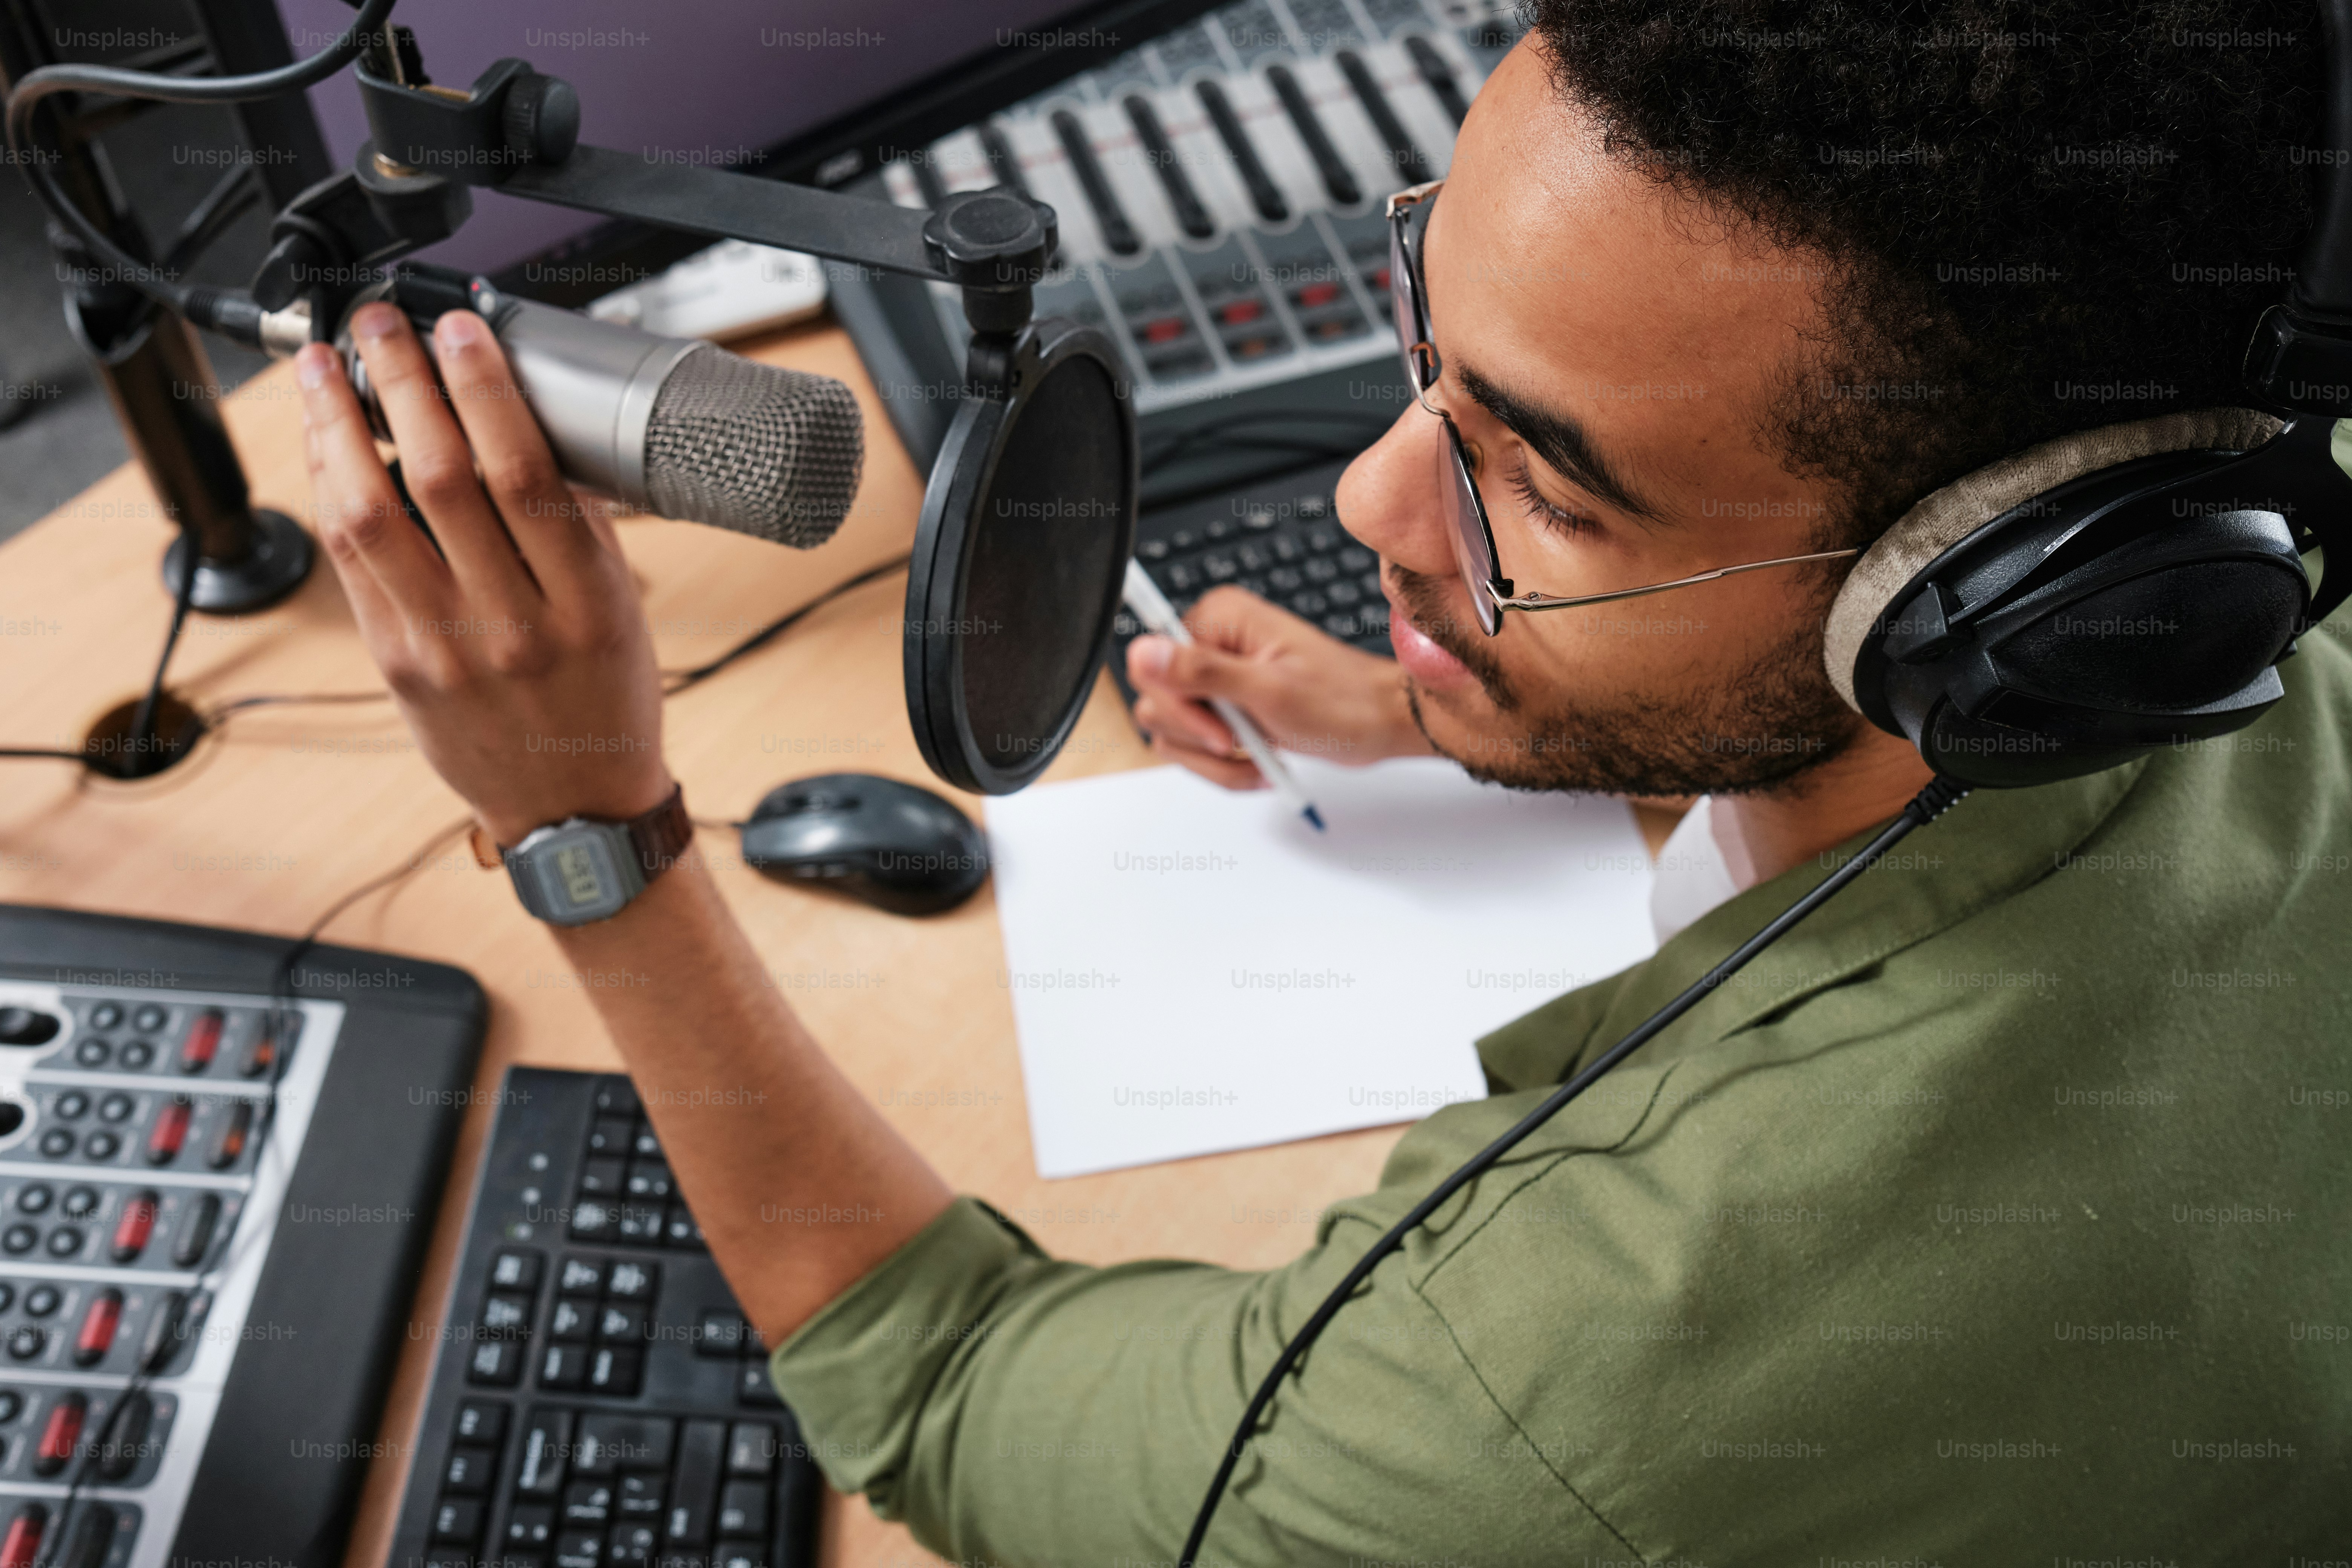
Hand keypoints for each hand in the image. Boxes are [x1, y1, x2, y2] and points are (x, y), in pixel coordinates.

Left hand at [296, 303, 672, 846]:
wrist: (573, 805)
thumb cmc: (604, 697)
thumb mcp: (621, 606)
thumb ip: (577, 524)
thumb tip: (521, 421)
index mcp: (586, 602)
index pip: (527, 474)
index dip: (485, 389)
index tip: (461, 331)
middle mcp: (513, 626)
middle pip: (444, 478)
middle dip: (404, 383)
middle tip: (382, 326)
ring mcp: (444, 648)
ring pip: (372, 515)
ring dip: (338, 427)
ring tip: (323, 369)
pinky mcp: (395, 663)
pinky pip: (351, 560)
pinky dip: (331, 487)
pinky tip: (326, 443)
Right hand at [1124, 585, 1431, 789]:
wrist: (1379, 725)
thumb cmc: (1343, 703)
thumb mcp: (1271, 690)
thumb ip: (1203, 672)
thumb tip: (1144, 651)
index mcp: (1218, 618)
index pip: (1152, 667)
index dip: (1183, 709)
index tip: (1224, 731)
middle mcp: (1209, 642)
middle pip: (1157, 704)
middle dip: (1203, 739)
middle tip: (1248, 742)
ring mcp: (1215, 678)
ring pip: (1172, 733)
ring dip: (1215, 760)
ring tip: (1260, 755)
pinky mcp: (1223, 707)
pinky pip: (1193, 747)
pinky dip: (1224, 767)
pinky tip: (1258, 763)